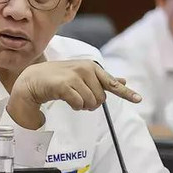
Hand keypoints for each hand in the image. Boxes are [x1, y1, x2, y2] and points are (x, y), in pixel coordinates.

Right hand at [6, 60, 141, 128]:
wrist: (33, 79)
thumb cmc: (59, 78)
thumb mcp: (82, 75)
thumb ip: (102, 79)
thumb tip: (122, 81)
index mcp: (92, 67)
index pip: (111, 83)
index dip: (126, 93)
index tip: (138, 99)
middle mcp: (85, 69)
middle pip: (101, 98)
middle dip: (91, 103)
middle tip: (79, 98)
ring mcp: (75, 76)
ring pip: (90, 102)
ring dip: (82, 106)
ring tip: (72, 98)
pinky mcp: (64, 85)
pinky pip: (78, 104)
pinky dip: (74, 106)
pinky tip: (66, 100)